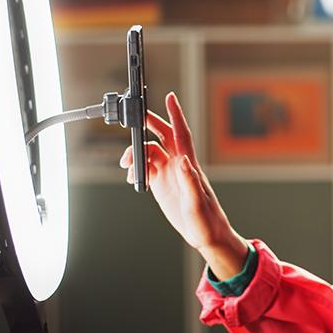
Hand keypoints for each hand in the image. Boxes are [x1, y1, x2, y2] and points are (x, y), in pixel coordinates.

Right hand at [120, 92, 244, 266]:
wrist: (206, 236)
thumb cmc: (207, 220)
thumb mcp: (196, 202)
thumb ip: (190, 181)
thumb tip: (183, 160)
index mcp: (188, 165)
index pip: (181, 134)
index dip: (176, 115)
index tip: (170, 97)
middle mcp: (178, 165)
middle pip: (162, 136)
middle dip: (148, 125)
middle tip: (134, 119)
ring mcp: (170, 174)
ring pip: (150, 153)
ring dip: (136, 154)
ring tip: (126, 166)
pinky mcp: (163, 185)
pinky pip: (147, 169)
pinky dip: (136, 169)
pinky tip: (131, 178)